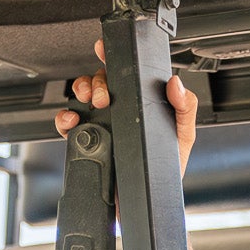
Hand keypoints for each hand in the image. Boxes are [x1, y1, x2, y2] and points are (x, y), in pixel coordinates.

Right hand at [55, 42, 197, 177]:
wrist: (149, 201)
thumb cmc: (167, 169)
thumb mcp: (183, 136)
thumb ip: (185, 109)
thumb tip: (176, 84)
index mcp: (141, 102)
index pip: (126, 72)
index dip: (113, 56)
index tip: (104, 48)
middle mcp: (119, 109)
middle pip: (101, 79)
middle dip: (97, 80)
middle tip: (105, 97)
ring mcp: (102, 124)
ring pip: (82, 95)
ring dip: (81, 90)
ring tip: (90, 102)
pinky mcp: (87, 141)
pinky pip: (69, 125)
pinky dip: (65, 118)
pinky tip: (72, 120)